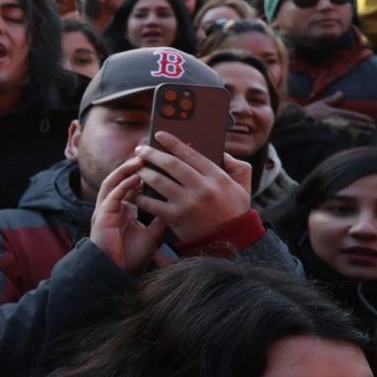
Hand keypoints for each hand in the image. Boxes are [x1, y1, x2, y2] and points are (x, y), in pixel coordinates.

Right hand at [89, 155, 168, 271]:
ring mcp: (106, 209)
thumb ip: (161, 219)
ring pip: (114, 182)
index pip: (131, 184)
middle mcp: (113, 205)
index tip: (158, 161)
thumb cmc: (131, 256)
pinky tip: (135, 178)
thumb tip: (179, 205)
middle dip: (134, 164)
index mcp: (123, 208)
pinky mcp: (102, 215)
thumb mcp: (153, 234)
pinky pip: (112, 195)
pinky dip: (123, 185)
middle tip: (149, 152)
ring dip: (126, 170)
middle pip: (122, 178)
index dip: (142, 172)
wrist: (117, 272)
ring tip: (141, 159)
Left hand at [133, 131, 251, 241]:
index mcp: (217, 177)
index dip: (173, 142)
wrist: (230, 241)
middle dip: (152, 154)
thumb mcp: (242, 186)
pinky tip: (134, 191)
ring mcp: (188, 203)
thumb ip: (236, 166)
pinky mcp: (176, 218)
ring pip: (159, 181)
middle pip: (171, 164)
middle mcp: (202, 188)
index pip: (191, 154)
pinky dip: (140, 196)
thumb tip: (221, 152)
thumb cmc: (234, 211)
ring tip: (135, 168)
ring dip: (144, 172)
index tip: (159, 134)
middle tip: (140, 149)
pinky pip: (152, 203)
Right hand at [303, 93, 375, 139]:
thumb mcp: (319, 104)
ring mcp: (333, 130)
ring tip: (368, 134)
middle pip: (354, 124)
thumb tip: (341, 93)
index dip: (362, 117)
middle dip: (364, 126)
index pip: (352, 115)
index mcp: (335, 113)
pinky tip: (356, 141)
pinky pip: (343, 139)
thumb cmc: (307, 113)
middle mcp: (336, 121)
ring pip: (351, 132)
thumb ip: (331, 99)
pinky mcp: (329, 137)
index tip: (371, 120)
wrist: (296, 124)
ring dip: (360, 133)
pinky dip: (351, 140)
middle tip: (372, 128)